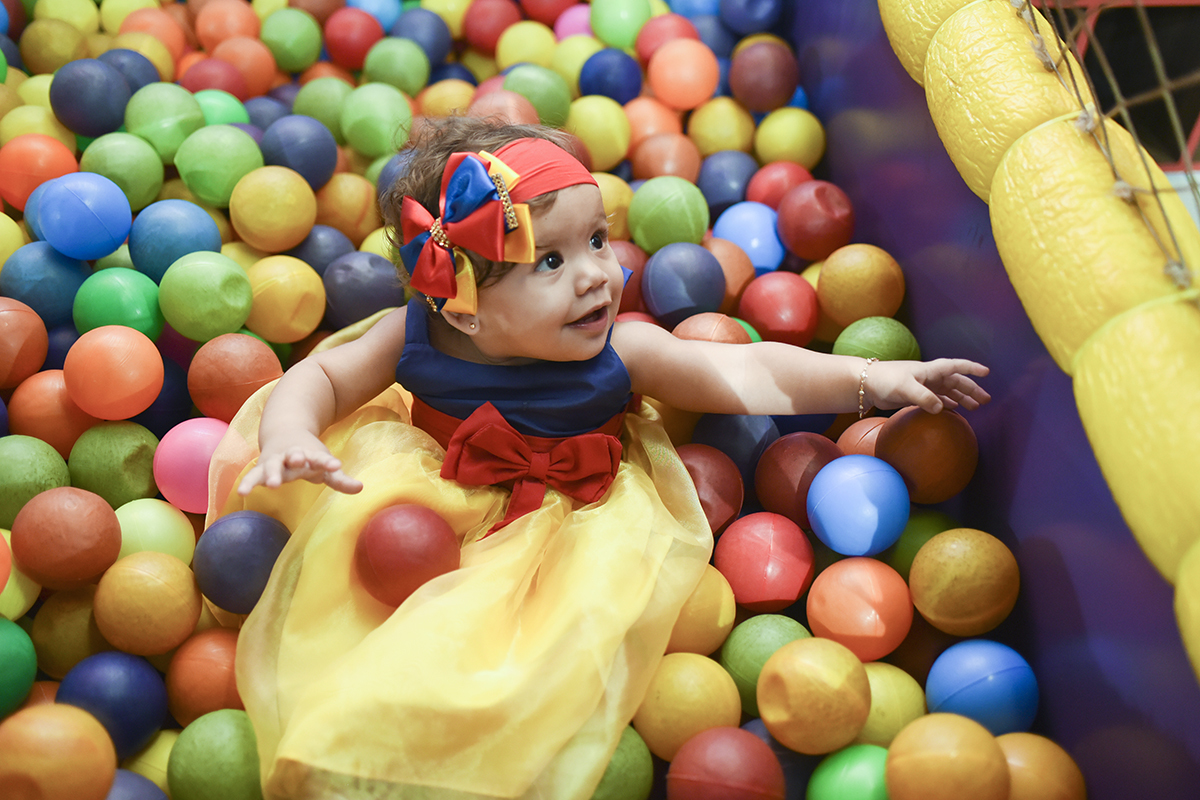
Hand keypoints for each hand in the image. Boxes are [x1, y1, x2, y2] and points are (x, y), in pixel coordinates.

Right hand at [237, 433, 363, 495]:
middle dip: (295, 458)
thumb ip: (340, 479)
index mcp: (310, 454)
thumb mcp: (324, 465)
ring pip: (272, 465)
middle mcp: (292, 455)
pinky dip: (248, 483)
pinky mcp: (261, 468)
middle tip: (299, 461)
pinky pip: (253, 476)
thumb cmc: (308, 455)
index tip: (336, 464)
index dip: (327, 462)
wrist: (284, 433)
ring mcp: (275, 460)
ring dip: (273, 473)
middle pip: (293, 456)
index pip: (320, 458)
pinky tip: (241, 493)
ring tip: (272, 484)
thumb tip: (361, 488)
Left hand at [865, 358, 990, 415]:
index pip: (955, 366)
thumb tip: (941, 408)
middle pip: (956, 382)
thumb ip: (924, 397)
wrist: (866, 384)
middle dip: (971, 389)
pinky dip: (946, 404)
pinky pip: (936, 399)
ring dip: (961, 398)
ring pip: (948, 391)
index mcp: (930, 370)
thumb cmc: (885, 381)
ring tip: (974, 407)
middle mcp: (929, 376)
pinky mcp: (915, 395)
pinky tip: (953, 410)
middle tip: (986, 400)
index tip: (986, 372)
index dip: (971, 369)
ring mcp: (923, 386)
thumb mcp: (906, 388)